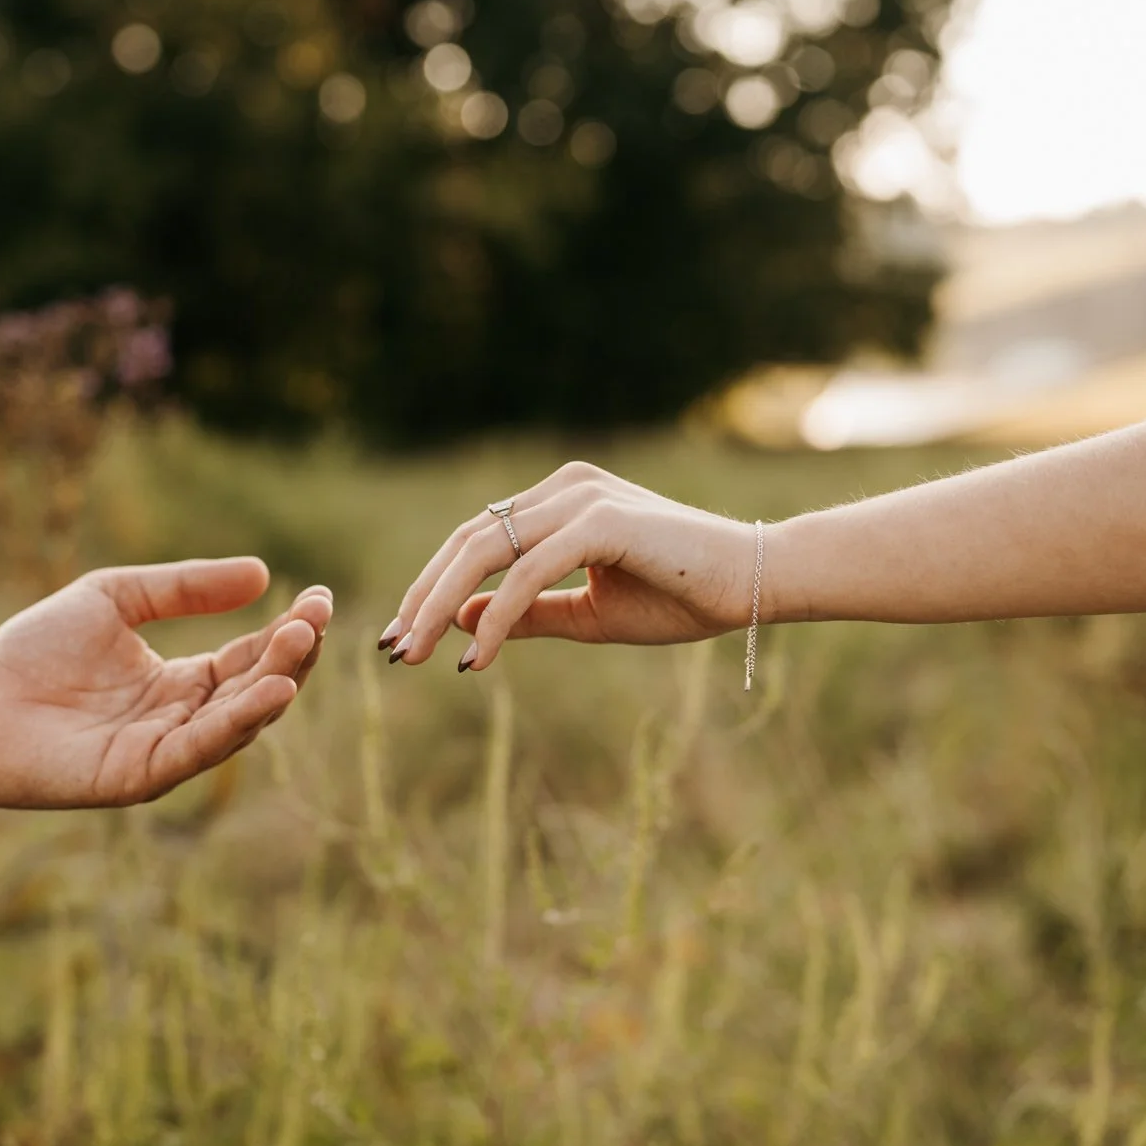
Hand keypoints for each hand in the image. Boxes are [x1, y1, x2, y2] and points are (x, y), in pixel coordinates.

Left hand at [0, 558, 331, 807]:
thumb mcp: (118, 597)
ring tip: (300, 644)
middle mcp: (182, 721)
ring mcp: (165, 752)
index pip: (250, 658)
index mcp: (181, 683)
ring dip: (274, 685)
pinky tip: (268, 691)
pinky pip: (199, 751)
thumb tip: (263, 572)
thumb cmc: (34, 649)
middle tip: (316, 617)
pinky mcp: (141, 776)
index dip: (287, 631)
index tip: (319, 597)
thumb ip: (186, 587)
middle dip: (292, 655)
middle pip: (255, 691)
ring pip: (238, 723)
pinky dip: (237, 723)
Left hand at [379, 462, 753, 670]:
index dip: (433, 585)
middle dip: (424, 597)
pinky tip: (474, 657)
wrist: (752, 585)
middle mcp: (564, 487)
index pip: (476, 538)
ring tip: (415, 654)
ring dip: (442, 606)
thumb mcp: (586, 613)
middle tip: (393, 650)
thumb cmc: (679, 596)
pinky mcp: (602, 521)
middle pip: (470, 540)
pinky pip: (530, 572)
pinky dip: (496, 616)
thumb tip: (459, 621)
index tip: (403, 635)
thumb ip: (526, 612)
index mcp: (560, 499)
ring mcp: (581, 498)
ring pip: (488, 550)